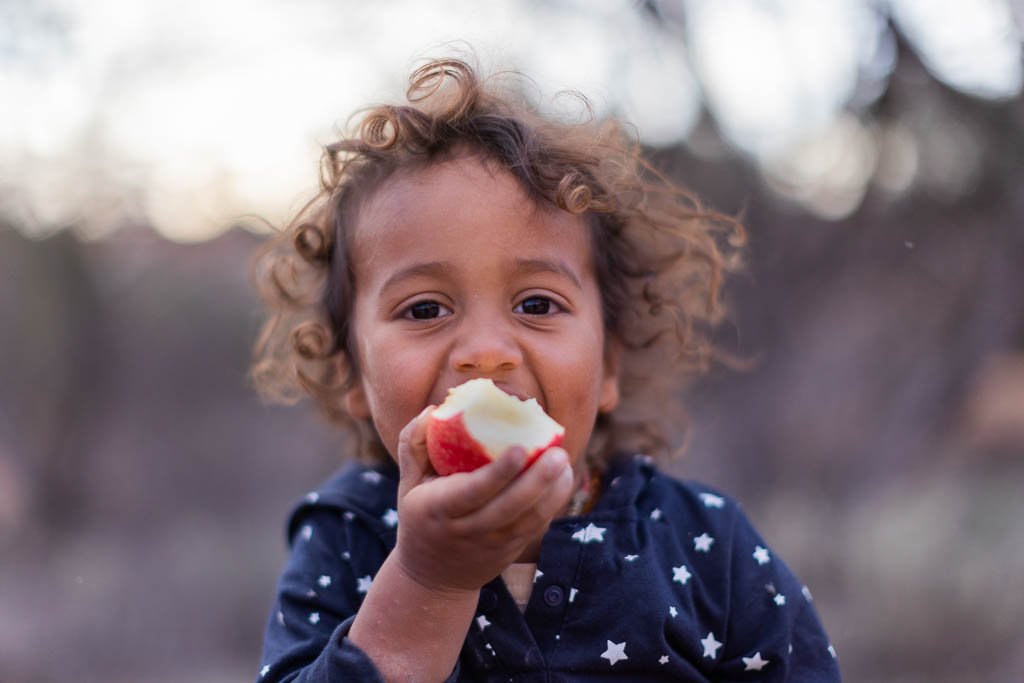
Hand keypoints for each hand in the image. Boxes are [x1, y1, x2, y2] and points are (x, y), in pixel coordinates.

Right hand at [391, 406, 575, 594]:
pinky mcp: (510, 550)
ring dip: (552, 493)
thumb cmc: (421, 514)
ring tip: (565, 463)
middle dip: (537, 481)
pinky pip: (535, 528)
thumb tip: (435, 408)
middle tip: (558, 452)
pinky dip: (552, 505)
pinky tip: (564, 479)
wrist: (432, 576)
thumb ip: (413, 442)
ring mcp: (492, 543)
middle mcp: (467, 529)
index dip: (498, 473)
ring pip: (528, 521)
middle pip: (508, 508)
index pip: (472, 492)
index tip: (520, 448)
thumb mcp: (408, 482)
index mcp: (439, 509)